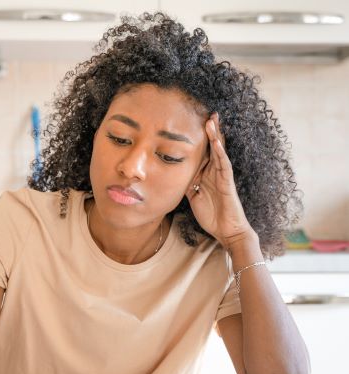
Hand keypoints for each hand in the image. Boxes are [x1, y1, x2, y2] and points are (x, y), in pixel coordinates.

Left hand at [185, 113, 254, 248]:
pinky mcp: (228, 184)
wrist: (226, 231)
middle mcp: (215, 172)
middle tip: (206, 112)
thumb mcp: (193, 197)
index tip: (191, 123)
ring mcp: (223, 177)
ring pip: (219, 152)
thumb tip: (174, 175)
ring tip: (212, 120)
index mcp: (207, 175)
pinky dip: (221, 154)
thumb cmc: (212, 215)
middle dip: (210, 130)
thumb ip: (187, 184)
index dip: (198, 139)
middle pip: (213, 147)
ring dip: (216, 136)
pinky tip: (217, 143)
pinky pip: (225, 166)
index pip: (202, 153)